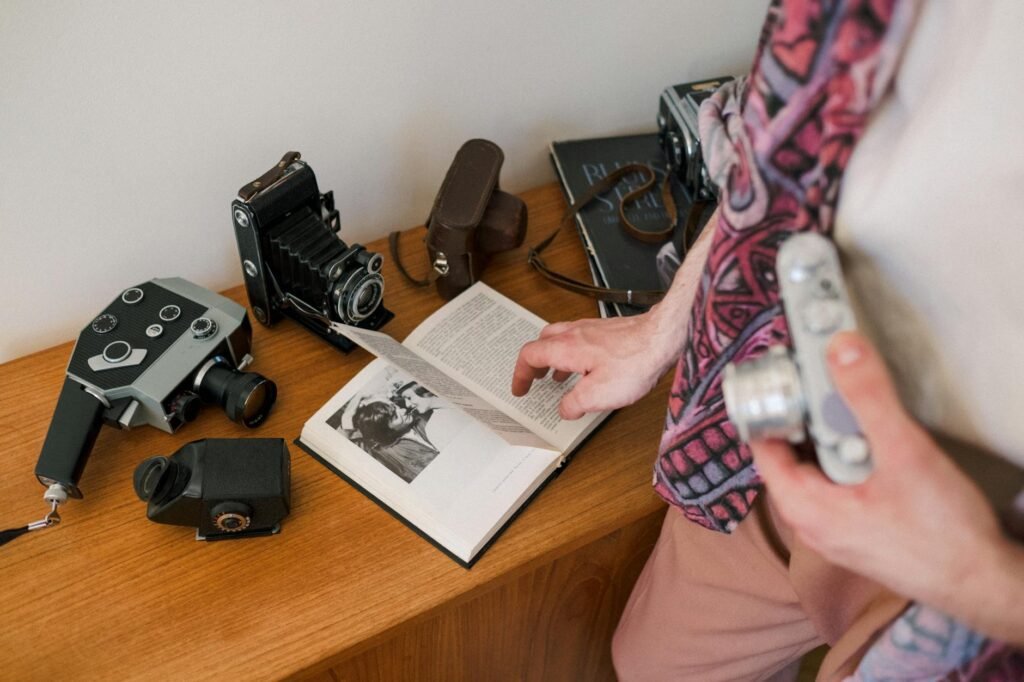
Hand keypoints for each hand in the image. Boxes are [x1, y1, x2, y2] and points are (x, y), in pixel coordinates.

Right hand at [511, 305, 685, 419]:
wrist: (663, 337)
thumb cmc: (634, 361)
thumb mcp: (597, 395)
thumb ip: (574, 404)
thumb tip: (565, 408)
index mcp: (564, 348)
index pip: (529, 356)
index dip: (520, 374)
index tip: (520, 388)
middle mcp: (574, 334)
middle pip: (541, 343)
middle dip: (534, 363)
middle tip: (533, 378)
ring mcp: (591, 329)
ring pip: (560, 339)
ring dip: (553, 358)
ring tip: (557, 376)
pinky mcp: (607, 331)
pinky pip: (579, 340)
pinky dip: (573, 354)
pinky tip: (587, 367)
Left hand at [750, 331, 1023, 640]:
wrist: (984, 584)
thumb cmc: (943, 535)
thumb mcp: (903, 452)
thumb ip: (869, 398)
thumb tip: (840, 349)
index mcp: (803, 507)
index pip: (762, 445)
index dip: (770, 405)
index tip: (781, 373)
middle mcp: (811, 522)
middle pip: (791, 452)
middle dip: (808, 415)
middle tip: (825, 379)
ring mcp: (835, 528)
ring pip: (819, 467)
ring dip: (834, 435)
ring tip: (857, 409)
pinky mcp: (859, 530)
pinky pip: (841, 483)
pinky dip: (852, 457)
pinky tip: (879, 445)